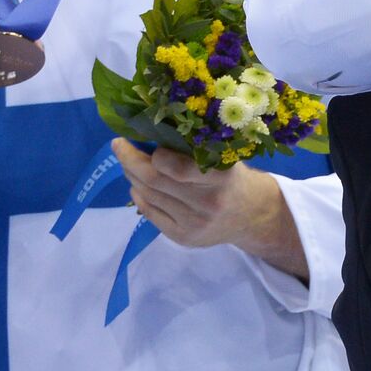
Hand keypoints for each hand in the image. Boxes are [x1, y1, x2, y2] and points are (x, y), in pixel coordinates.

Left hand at [113, 139, 308, 280]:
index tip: (148, 140)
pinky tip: (137, 185)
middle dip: (130, 160)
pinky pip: (150, 213)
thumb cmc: (233, 177)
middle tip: (119, 145)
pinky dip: (139, 196)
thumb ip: (195, 149)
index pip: (178, 168)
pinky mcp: (182, 237)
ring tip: (127, 162)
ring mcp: (193, 223)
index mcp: (221, 178)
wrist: (251, 216)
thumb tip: (152, 132)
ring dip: (132, 176)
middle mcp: (206, 203)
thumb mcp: (225, 157)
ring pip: (149, 196)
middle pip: (156, 181)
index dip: (156, 154)